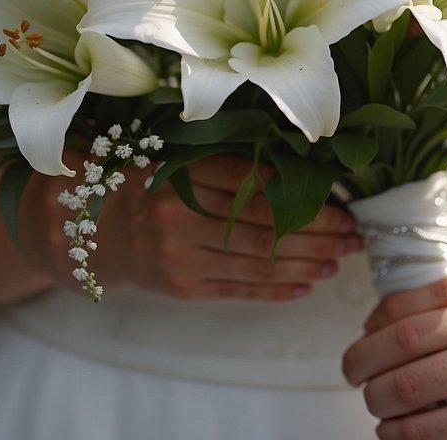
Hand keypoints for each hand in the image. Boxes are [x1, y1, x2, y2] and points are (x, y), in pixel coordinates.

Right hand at [25, 154, 362, 300]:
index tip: (343, 204)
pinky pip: (238, 289)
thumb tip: (300, 164)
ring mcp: (179, 253)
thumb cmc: (147, 182)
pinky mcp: (180, 286)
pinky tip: (307, 283)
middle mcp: (179, 213)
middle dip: (318, 233)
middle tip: (354, 235)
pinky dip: (276, 288)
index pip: (256, 185)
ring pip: (257, 259)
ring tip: (339, 260)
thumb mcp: (177, 156)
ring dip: (306, 262)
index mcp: (182, 170)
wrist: (92, 229)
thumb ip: (226, 159)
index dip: (305, 197)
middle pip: (264, 224)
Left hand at [341, 276, 446, 439]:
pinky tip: (403, 433)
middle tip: (360, 386)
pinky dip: (405, 439)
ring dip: (383, 417)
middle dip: (366, 379)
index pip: (404, 314)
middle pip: (402, 360)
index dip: (367, 337)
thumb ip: (432, 305)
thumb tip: (369, 328)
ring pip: (414, 410)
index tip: (356, 355)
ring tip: (382, 414)